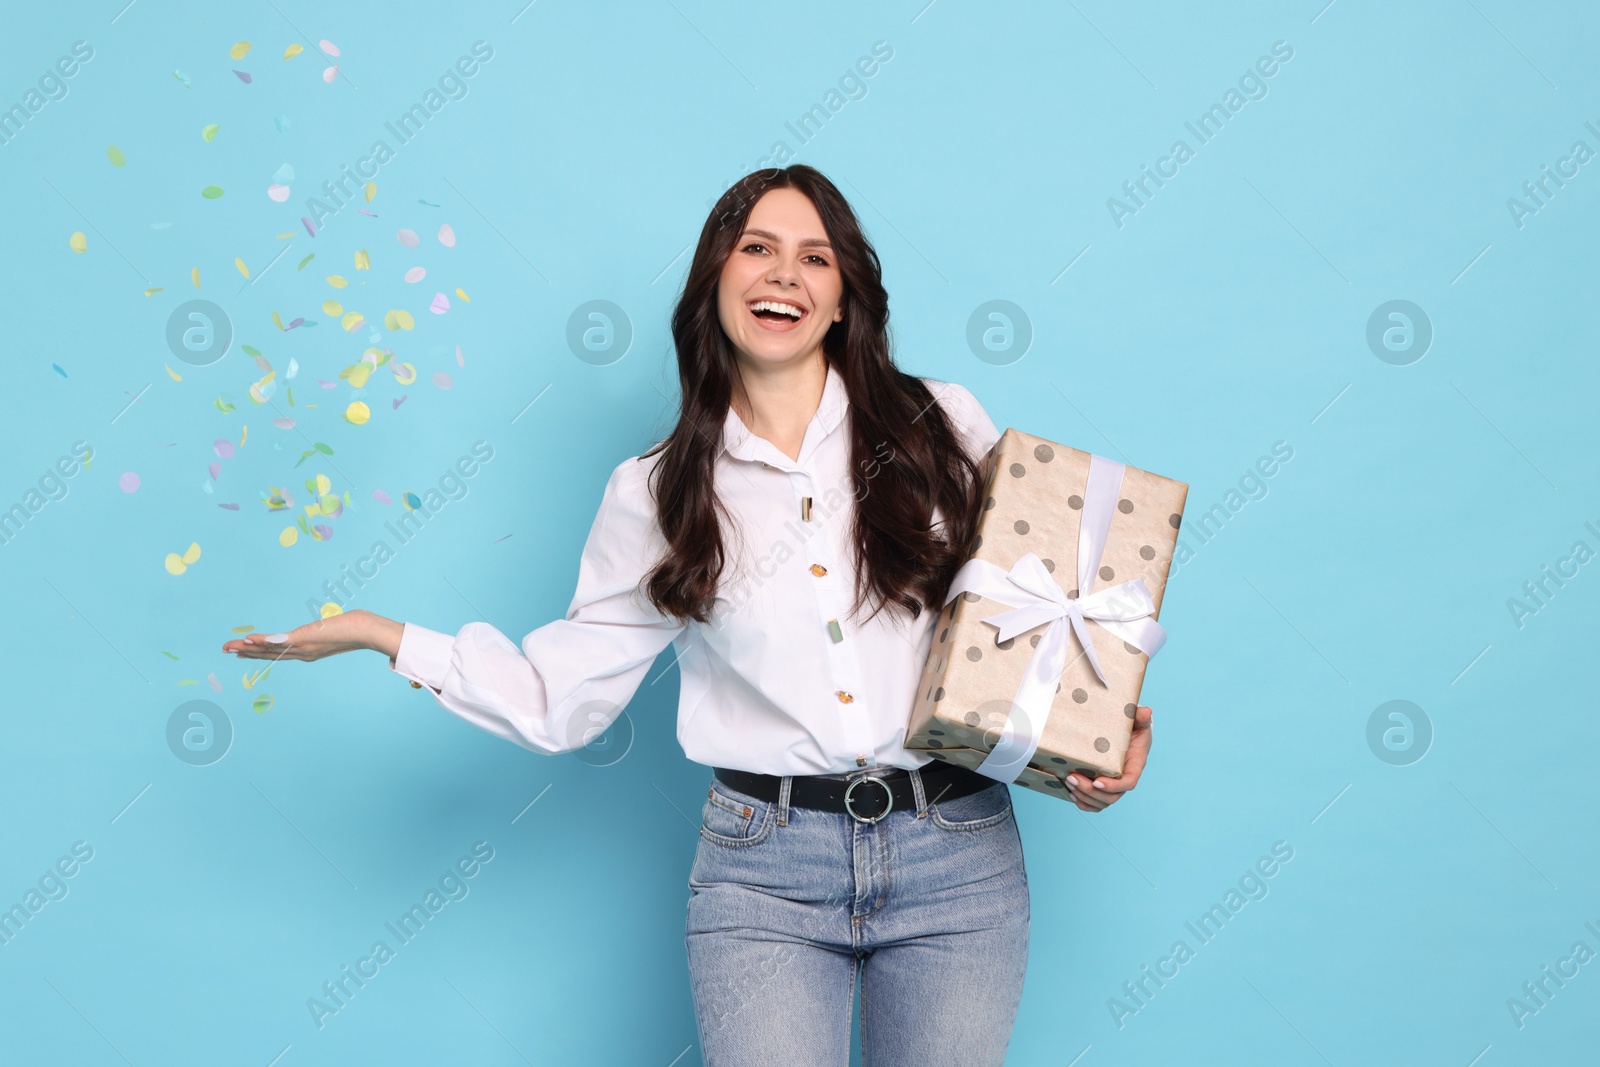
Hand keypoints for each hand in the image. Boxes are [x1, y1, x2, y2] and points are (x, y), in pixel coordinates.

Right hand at [221, 609, 397, 662]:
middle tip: (224, 649)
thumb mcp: (331, 630)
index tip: (238, 652)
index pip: (276, 653)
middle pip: (268, 653)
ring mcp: (305, 647)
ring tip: (231, 646)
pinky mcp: (308, 638)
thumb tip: (317, 628)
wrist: (368, 631)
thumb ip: (319, 631)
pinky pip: (283, 641)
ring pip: (271, 649)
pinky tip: (251, 640)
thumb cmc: (354, 628)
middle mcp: (303, 652)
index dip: (255, 653)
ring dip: (249, 647)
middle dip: (245, 652)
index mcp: (306, 651)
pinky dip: (266, 640)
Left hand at [1065, 704, 1151, 812]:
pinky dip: (1084, 803)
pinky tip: (1071, 794)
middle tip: (1072, 778)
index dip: (1114, 786)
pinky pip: (1095, 803)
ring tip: (1068, 782)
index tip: (1097, 782)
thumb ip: (1141, 717)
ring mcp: (1114, 785)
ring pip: (1102, 802)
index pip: (1128, 783)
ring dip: (1084, 797)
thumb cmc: (1133, 728)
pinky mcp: (1102, 786)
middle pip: (1111, 796)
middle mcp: (1125, 779)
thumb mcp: (1138, 721)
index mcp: (1135, 765)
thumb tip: (1146, 712)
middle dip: (1090, 791)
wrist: (1127, 733)